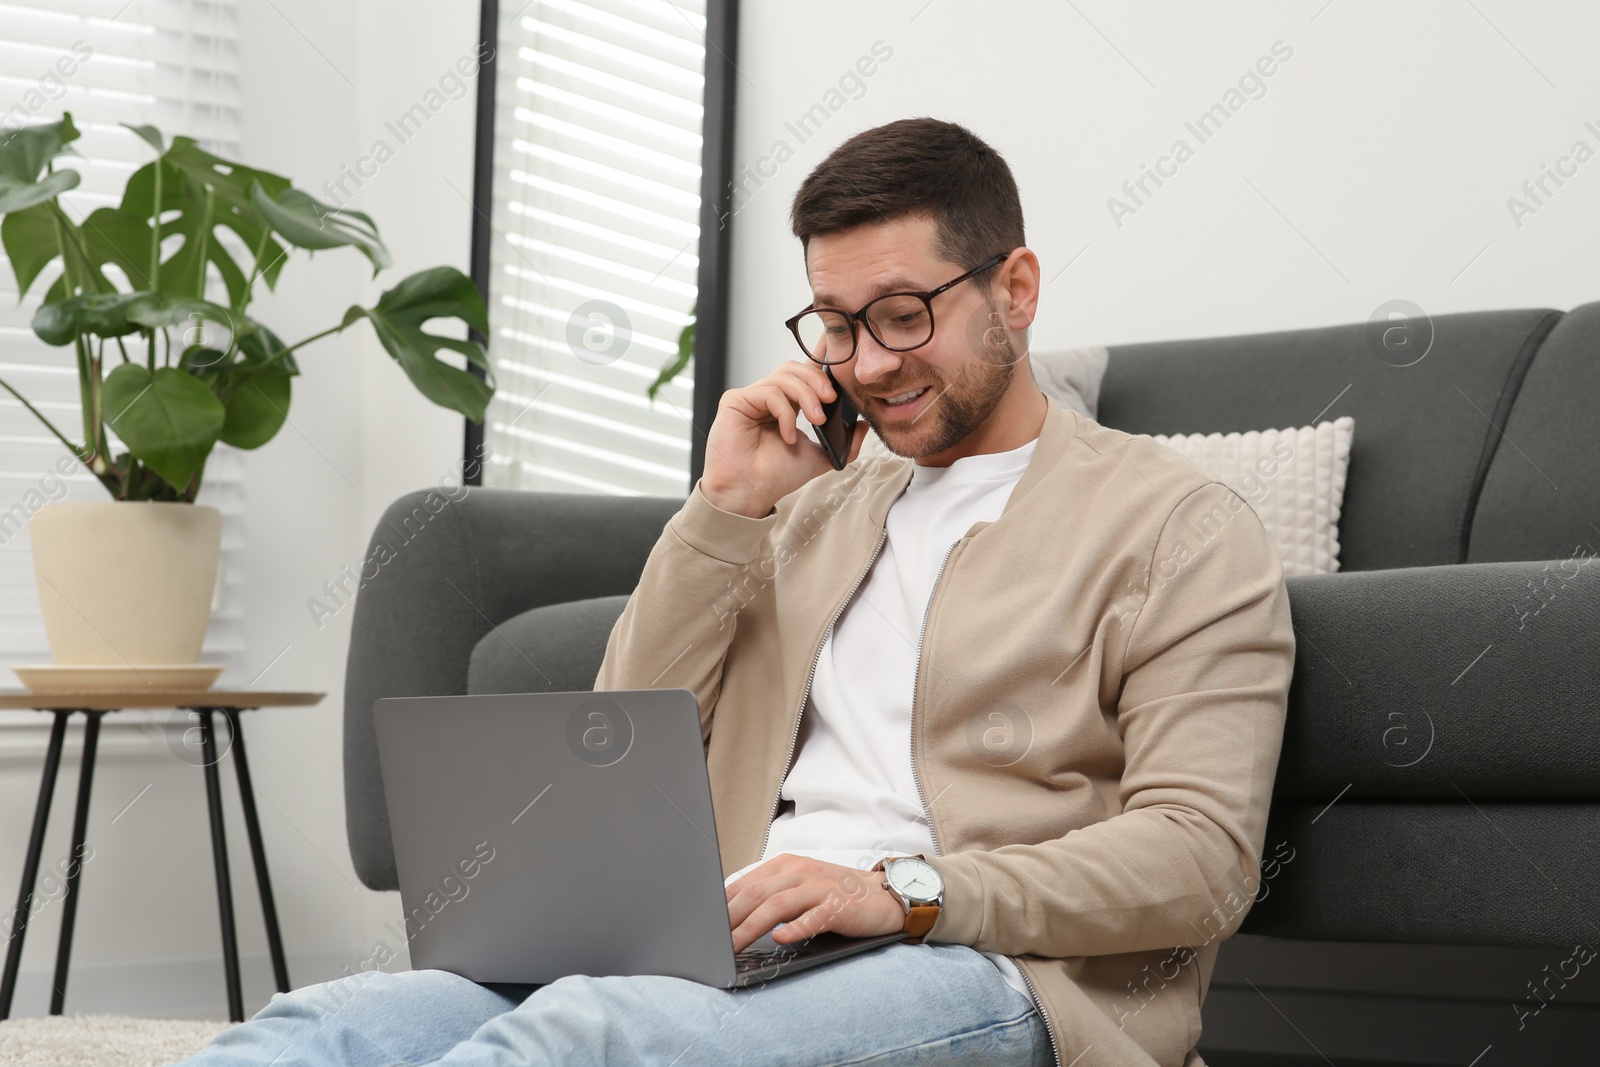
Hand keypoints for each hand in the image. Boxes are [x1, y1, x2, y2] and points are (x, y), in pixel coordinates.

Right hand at [699, 360, 868, 518]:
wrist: (750, 493)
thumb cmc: (776, 476)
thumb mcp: (820, 457)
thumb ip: (843, 443)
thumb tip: (863, 425)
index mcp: (786, 405)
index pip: (804, 374)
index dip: (822, 366)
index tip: (841, 375)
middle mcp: (768, 397)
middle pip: (796, 369)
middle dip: (818, 380)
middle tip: (831, 400)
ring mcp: (752, 397)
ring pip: (785, 376)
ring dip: (807, 395)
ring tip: (816, 420)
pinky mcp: (736, 401)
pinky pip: (769, 392)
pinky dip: (785, 413)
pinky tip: (788, 435)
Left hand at [724, 855, 905, 952]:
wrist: (882, 895)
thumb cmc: (835, 892)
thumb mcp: (799, 885)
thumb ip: (770, 894)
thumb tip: (732, 914)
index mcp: (786, 865)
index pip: (746, 883)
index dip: (723, 905)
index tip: (705, 924)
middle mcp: (800, 872)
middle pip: (756, 894)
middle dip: (730, 919)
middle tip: (711, 940)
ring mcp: (820, 887)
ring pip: (777, 905)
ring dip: (752, 927)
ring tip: (734, 945)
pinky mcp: (838, 906)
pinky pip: (814, 917)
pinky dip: (796, 928)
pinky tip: (781, 939)